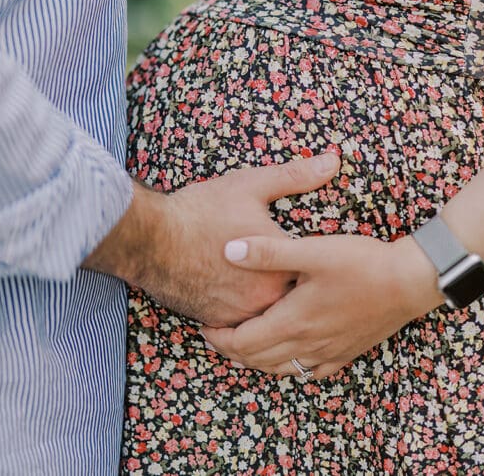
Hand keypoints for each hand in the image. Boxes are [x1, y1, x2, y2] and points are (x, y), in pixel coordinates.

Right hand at [84, 153, 340, 326]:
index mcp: (283, 266)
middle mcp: (267, 298)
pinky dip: (243, 311)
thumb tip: (332, 160)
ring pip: (267, 312)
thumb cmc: (202, 210)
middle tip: (297, 278)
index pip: (314, 271)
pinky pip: (240, 322)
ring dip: (268, 301)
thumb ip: (296, 176)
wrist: (150, 239)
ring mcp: (241, 314)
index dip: (315, 263)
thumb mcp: (251, 186)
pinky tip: (239, 294)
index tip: (319, 259)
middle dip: (293, 286)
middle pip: (292, 296)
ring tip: (267, 286)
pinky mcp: (217, 323)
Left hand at [201, 233, 443, 377]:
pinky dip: (291, 366)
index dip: (218, 338)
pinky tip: (291, 355)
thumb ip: (268, 252)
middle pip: (257, 360)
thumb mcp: (312, 251)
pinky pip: (312, 371)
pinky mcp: (348, 351)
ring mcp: (330, 351)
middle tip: (216, 335)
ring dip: (257, 360)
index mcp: (294, 320)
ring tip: (244, 345)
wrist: (411, 281)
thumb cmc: (363, 263)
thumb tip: (228, 250)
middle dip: (231, 351)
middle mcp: (308, 343)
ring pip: (282, 369)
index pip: (242, 343)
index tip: (205, 324)